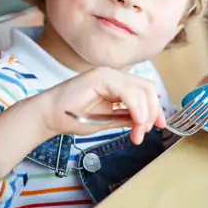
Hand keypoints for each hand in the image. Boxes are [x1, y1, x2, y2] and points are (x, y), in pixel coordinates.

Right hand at [36, 67, 165, 144]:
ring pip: (141, 89)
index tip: (159, 126)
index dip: (156, 108)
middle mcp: (114, 75)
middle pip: (148, 88)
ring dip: (145, 114)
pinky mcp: (101, 78)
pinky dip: (136, 108)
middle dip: (152, 112)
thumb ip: (126, 117)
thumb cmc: (72, 117)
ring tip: (138, 133)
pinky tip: (136, 122)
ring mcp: (108, 74)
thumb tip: (146, 121)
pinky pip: (128, 92)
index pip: (145, 90)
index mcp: (117, 83)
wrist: (48, 116)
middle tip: (145, 133)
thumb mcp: (107, 120)